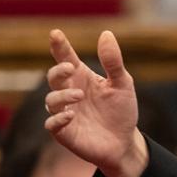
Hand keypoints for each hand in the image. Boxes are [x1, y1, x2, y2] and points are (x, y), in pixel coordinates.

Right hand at [45, 29, 148, 176]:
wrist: (125, 143)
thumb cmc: (121, 111)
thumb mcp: (123, 84)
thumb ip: (113, 62)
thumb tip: (106, 33)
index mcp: (81, 77)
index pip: (65, 58)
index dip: (60, 46)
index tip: (56, 34)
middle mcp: (69, 92)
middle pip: (54, 77)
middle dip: (59, 71)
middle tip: (71, 68)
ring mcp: (64, 112)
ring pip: (51, 100)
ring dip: (63, 96)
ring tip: (79, 95)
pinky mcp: (64, 133)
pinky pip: (52, 125)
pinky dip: (58, 119)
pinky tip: (70, 115)